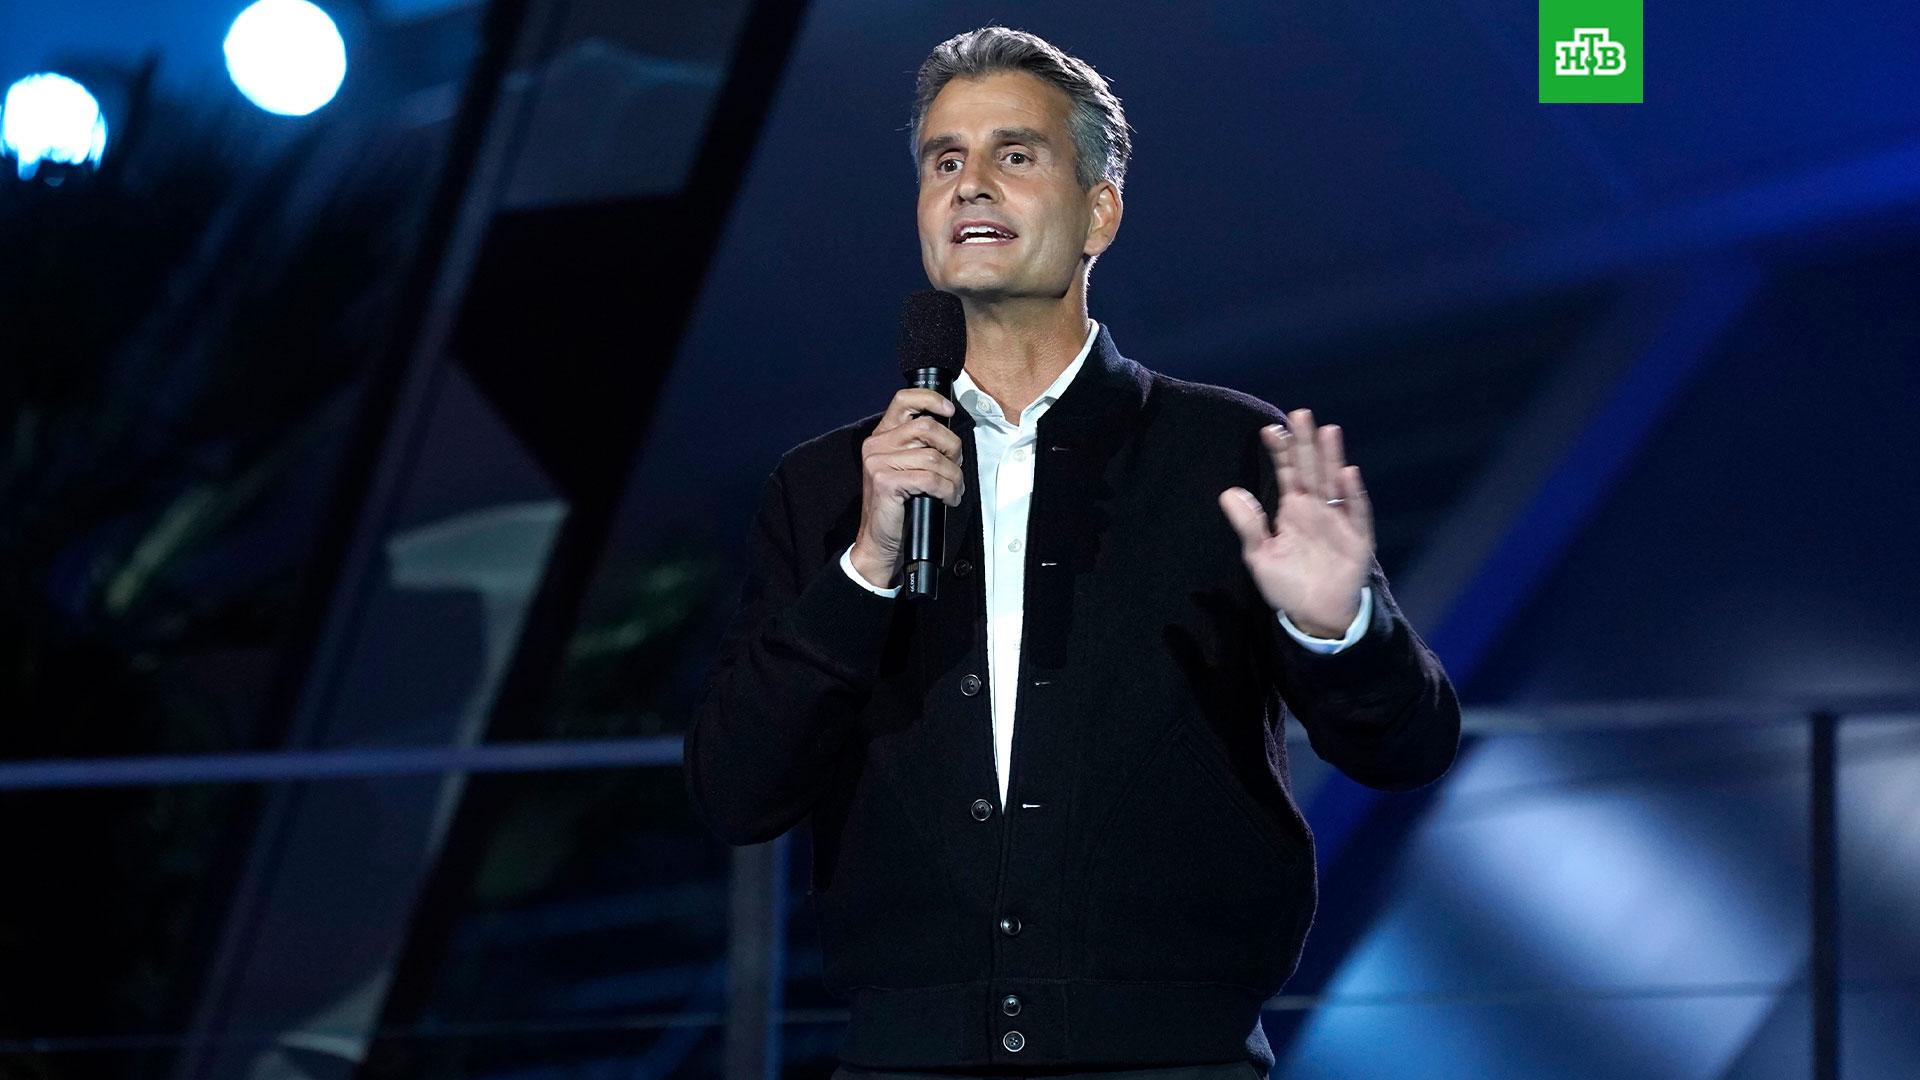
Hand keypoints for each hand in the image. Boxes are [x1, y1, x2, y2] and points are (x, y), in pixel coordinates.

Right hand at [850, 388, 966, 588]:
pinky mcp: (885, 481)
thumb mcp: (907, 468)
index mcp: (882, 435)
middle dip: (953, 447)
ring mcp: (877, 462)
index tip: (950, 411)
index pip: (904, 399)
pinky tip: (948, 499)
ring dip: (954, 476)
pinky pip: (931, 479)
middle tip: (957, 467)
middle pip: (927, 427)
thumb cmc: (898, 506)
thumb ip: (919, 446)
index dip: (931, 399)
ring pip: (934, 457)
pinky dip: (948, 490)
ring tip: (954, 490)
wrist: (878, 541)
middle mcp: (876, 444)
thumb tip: (951, 436)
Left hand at [1217, 408, 1374, 636]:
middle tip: (1300, 414)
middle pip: (1311, 469)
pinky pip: (1356, 513)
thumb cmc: (1288, 584)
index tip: (1269, 429)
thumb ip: (1248, 525)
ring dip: (1331, 458)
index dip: (1280, 452)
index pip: (1287, 473)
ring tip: (1327, 431)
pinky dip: (1352, 494)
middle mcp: (1317, 509)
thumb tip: (1228, 492)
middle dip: (1305, 443)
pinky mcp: (1357, 539)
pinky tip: (1347, 474)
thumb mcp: (1260, 555)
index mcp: (1294, 510)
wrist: (1316, 616)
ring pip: (1334, 483)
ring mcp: (1338, 521)